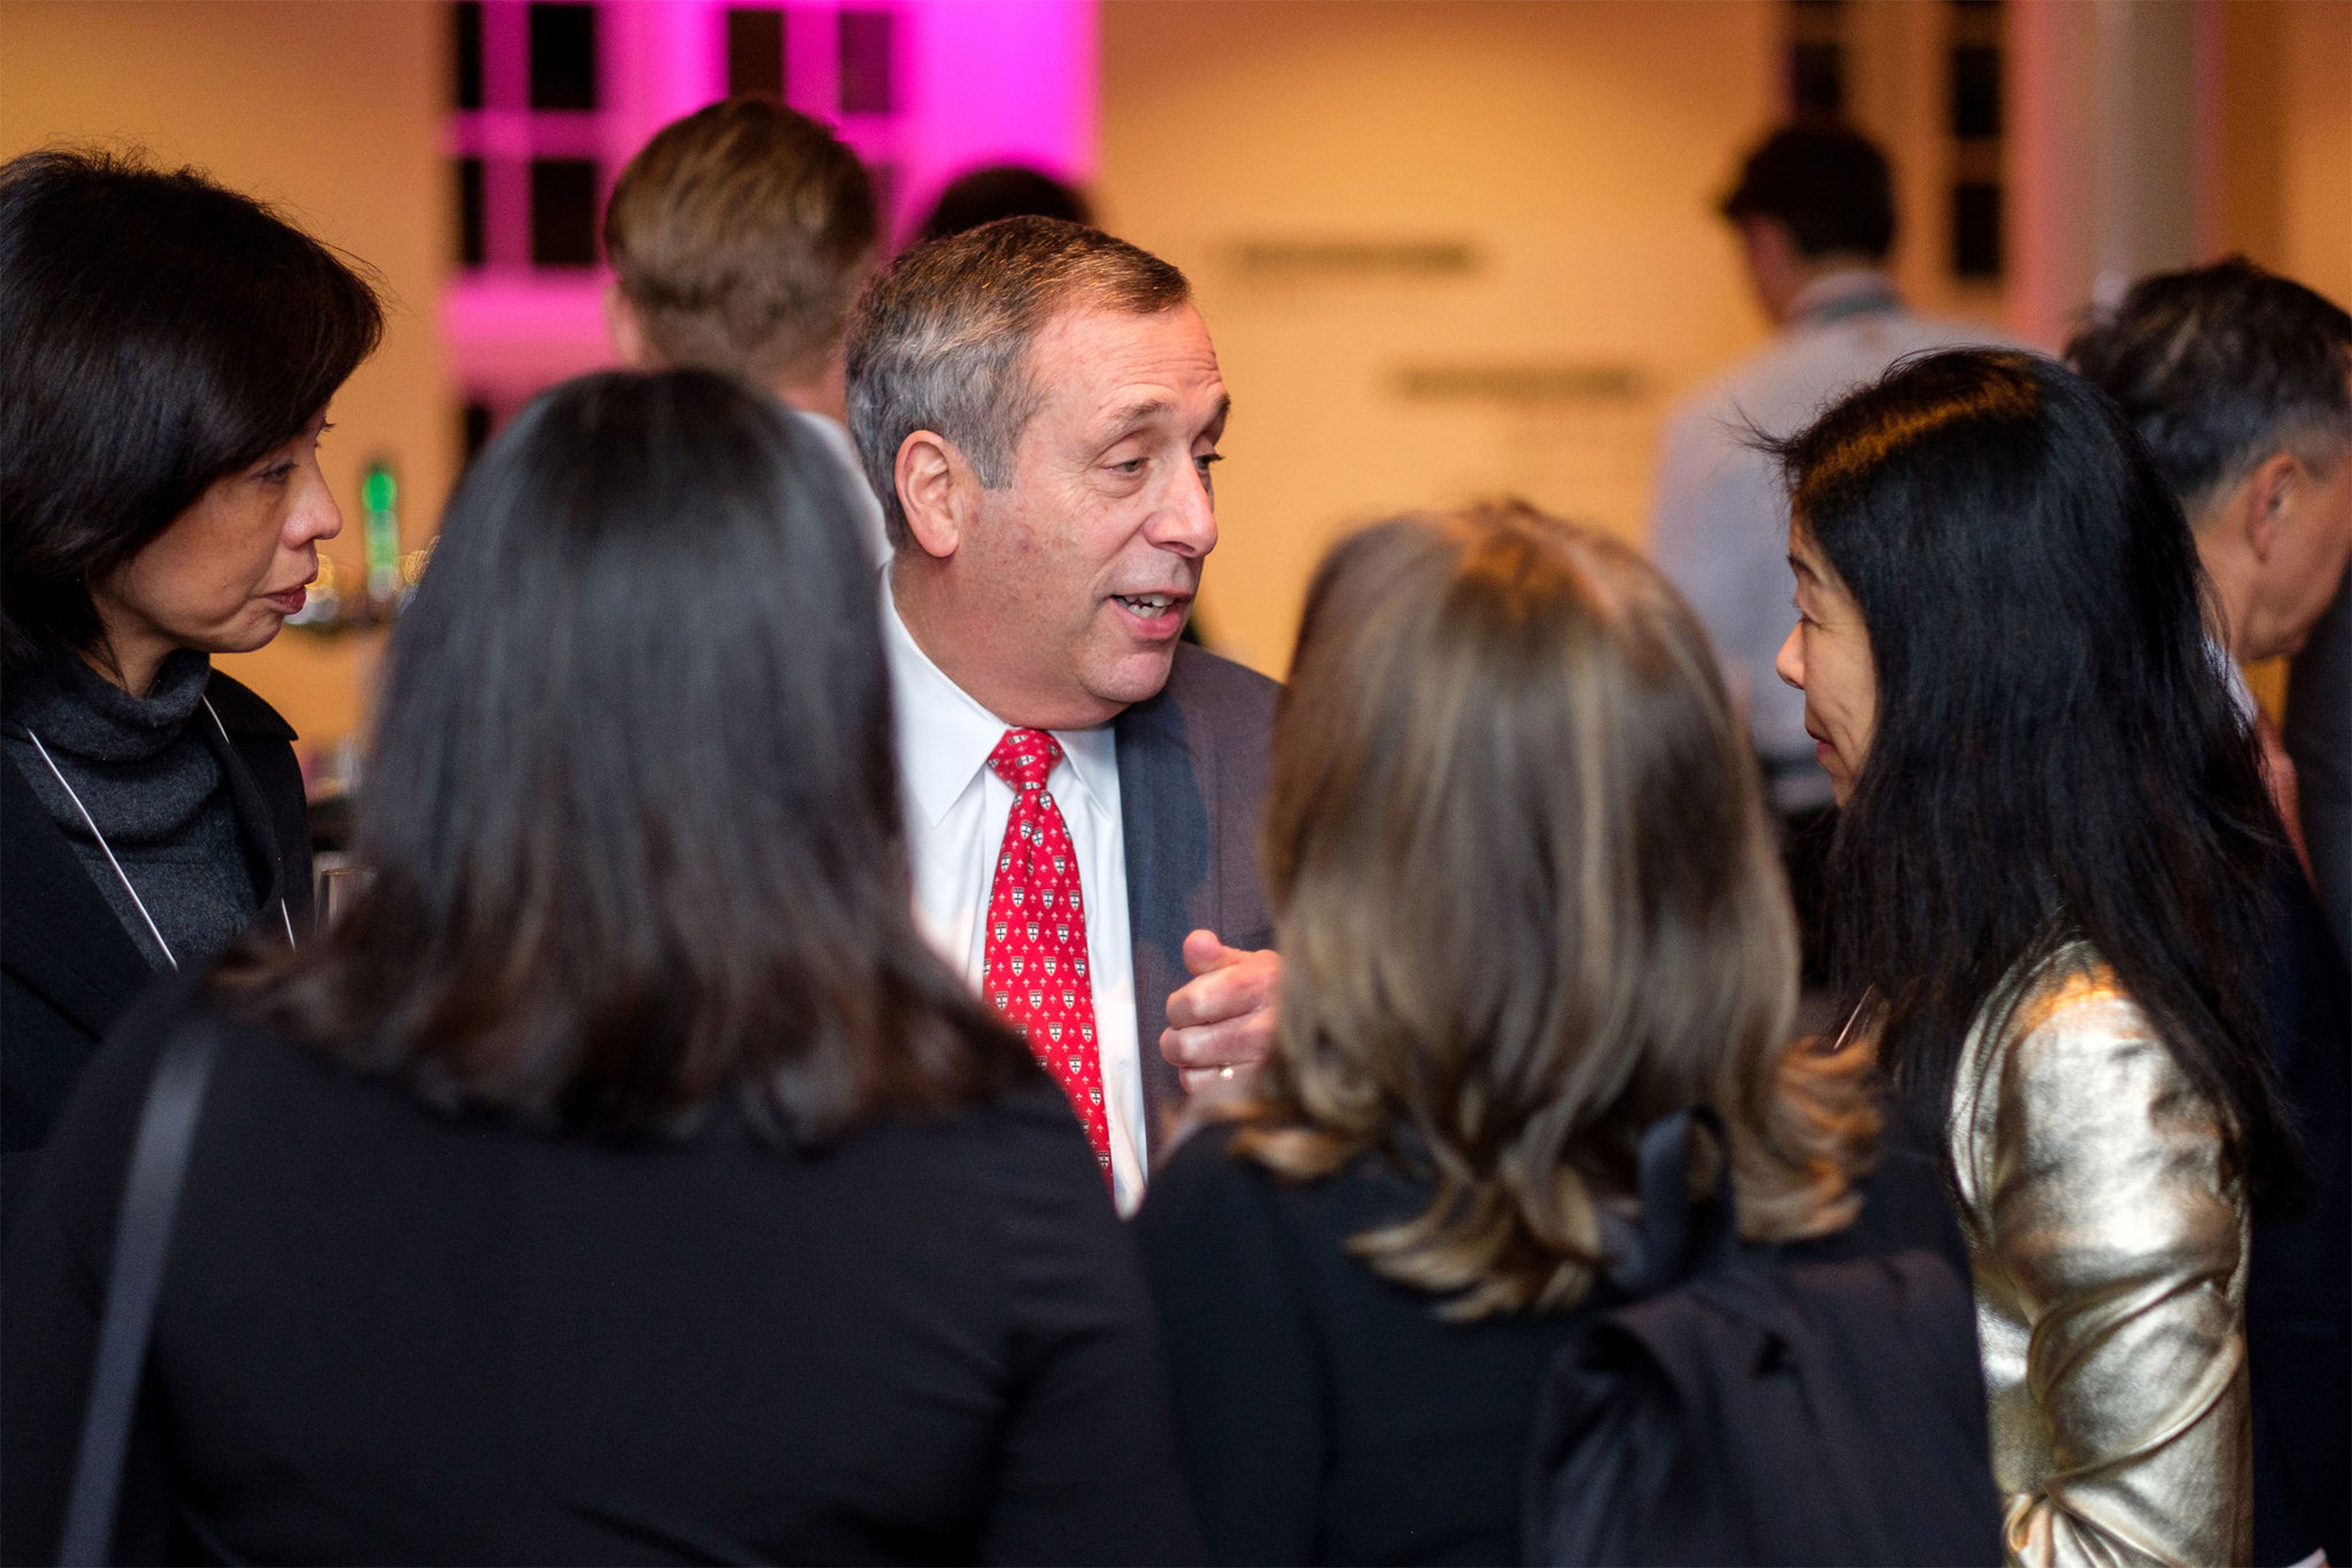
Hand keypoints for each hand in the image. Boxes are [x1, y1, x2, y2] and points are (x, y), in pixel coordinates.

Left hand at [1161, 929, 1280, 1093]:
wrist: (1319, 1025)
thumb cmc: (1273, 993)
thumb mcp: (1249, 965)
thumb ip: (1214, 956)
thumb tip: (1196, 942)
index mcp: (1262, 983)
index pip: (1193, 1004)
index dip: (1180, 1005)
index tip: (1191, 1004)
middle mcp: (1267, 1026)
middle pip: (1185, 1044)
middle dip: (1180, 1034)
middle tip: (1196, 1027)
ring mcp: (1264, 1063)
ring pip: (1191, 1070)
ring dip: (1190, 1058)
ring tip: (1207, 1046)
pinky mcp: (1259, 1089)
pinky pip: (1203, 1090)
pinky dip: (1201, 1079)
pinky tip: (1218, 1066)